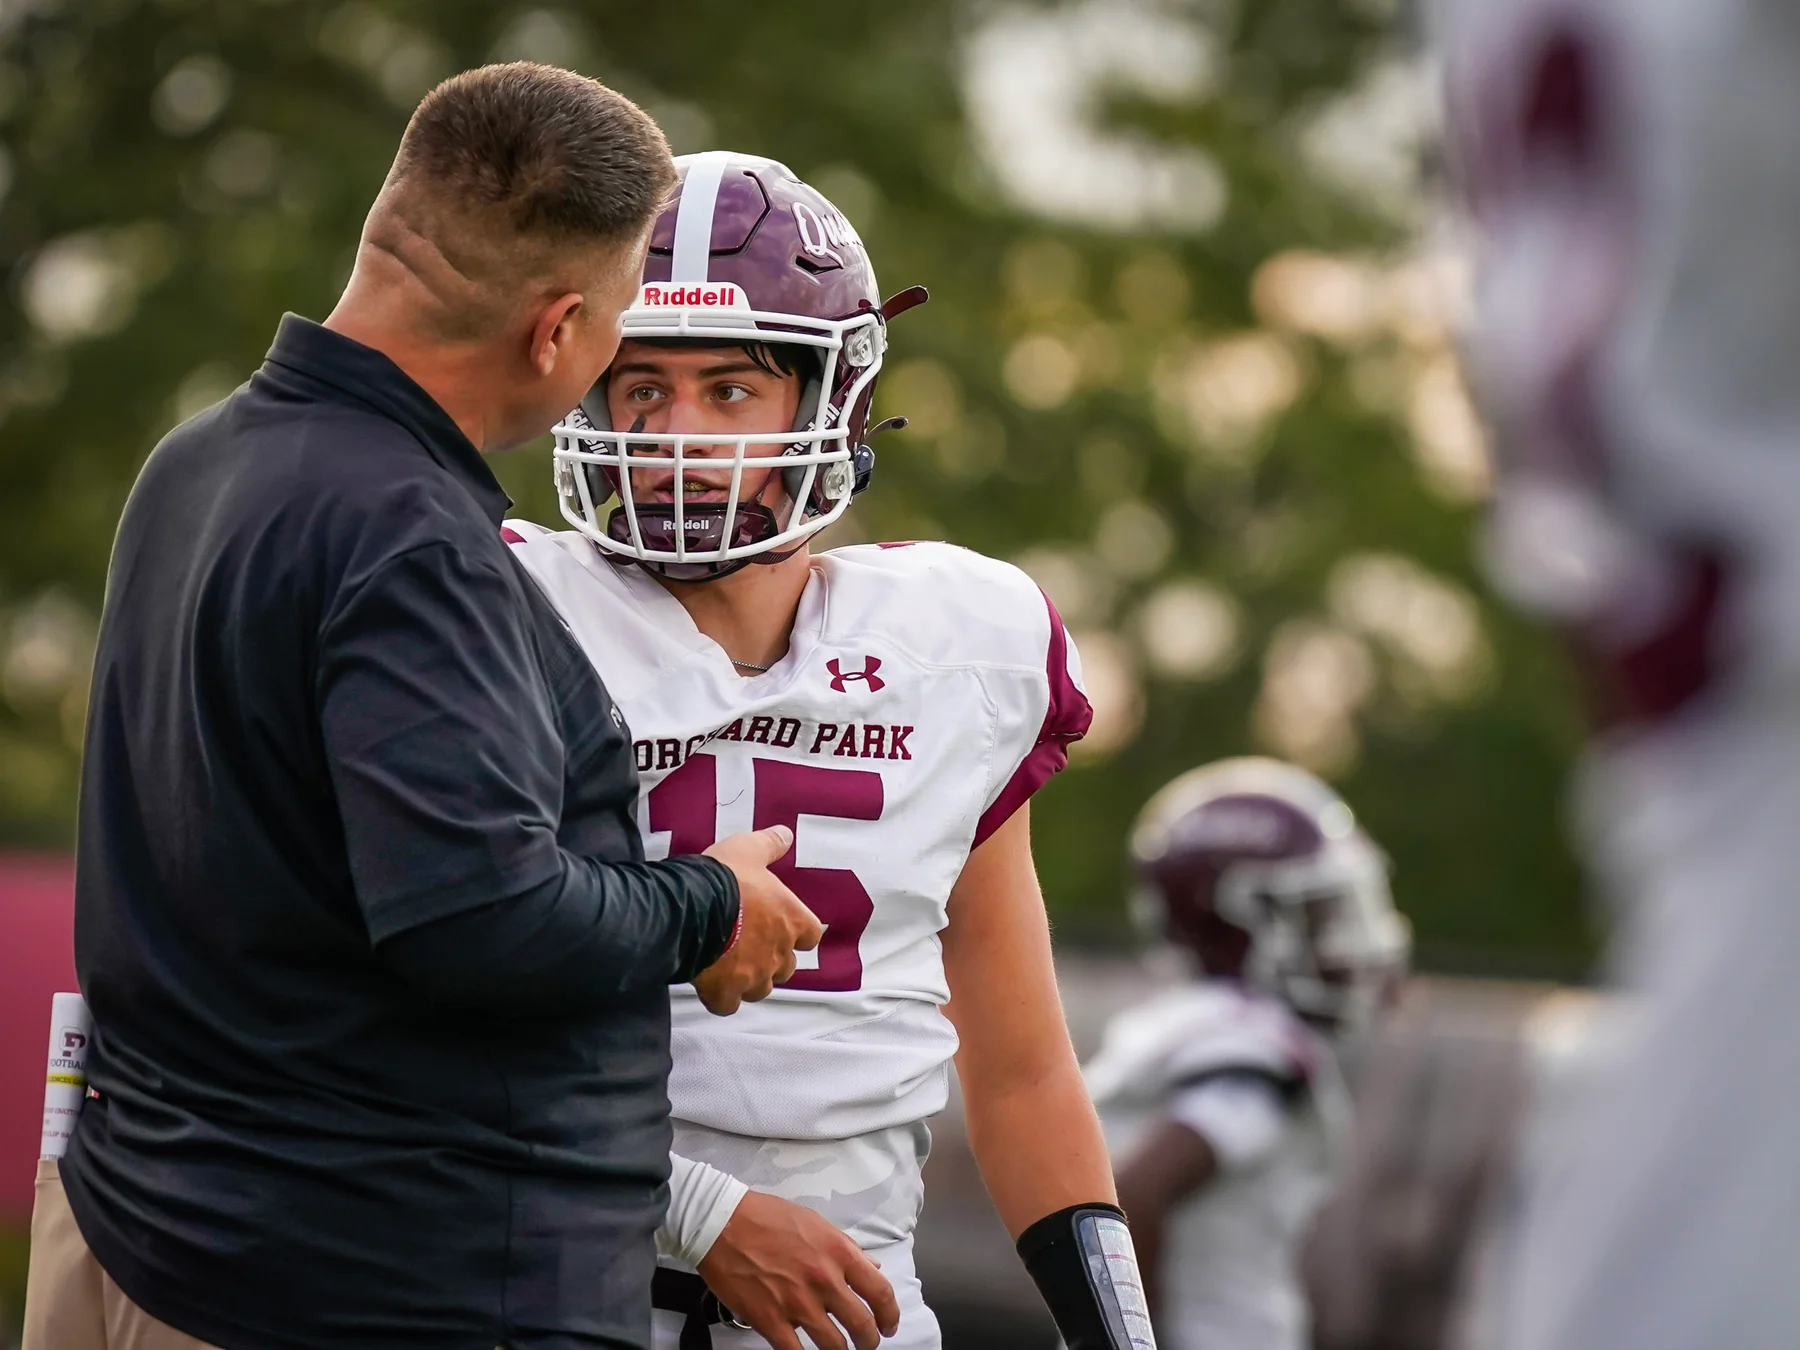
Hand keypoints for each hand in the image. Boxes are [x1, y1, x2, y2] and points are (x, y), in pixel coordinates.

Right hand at [694, 825, 821, 1015]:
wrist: (692, 907)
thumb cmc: (725, 877)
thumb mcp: (749, 849)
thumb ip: (770, 844)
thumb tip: (786, 835)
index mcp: (792, 920)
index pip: (810, 936)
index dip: (796, 933)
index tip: (782, 926)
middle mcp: (779, 953)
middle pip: (785, 967)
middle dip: (771, 959)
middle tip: (749, 944)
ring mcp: (754, 977)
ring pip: (760, 989)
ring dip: (749, 980)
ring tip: (729, 965)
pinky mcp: (726, 992)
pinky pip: (728, 1005)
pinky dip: (721, 998)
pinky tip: (709, 984)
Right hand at [698, 1190, 900, 1349]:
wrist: (721, 1223)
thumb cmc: (767, 1217)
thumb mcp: (816, 1222)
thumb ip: (846, 1248)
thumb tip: (871, 1267)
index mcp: (838, 1253)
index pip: (880, 1292)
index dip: (890, 1314)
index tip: (888, 1324)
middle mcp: (824, 1280)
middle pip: (862, 1325)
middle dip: (869, 1341)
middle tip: (867, 1344)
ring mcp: (797, 1303)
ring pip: (833, 1345)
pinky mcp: (770, 1321)